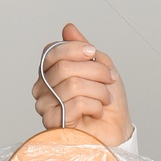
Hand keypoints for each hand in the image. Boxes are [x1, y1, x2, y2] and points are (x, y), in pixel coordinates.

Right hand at [31, 22, 132, 147]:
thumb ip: (84, 49)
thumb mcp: (101, 67)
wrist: (118, 131)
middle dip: (95, 71)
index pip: (51, 52)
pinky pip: (76, 104)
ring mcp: (46, 107)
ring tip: (105, 99)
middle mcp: (43, 89)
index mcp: (51, 74)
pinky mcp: (54, 124)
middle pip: (64, 68)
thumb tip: (68, 28)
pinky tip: (97, 112)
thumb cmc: (108, 103)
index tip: (93, 53)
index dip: (74, 49)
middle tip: (110, 80)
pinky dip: (95, 106)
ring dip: (99, 91)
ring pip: (73, 85)